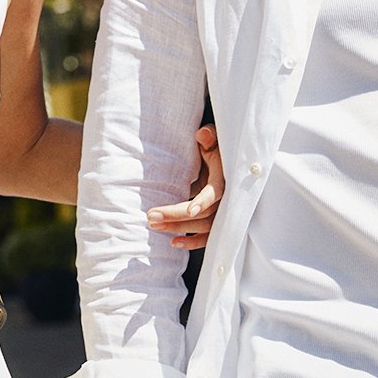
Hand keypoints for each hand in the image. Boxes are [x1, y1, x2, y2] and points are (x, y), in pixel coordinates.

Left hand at [148, 125, 224, 249]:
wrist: (226, 155)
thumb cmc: (217, 144)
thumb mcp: (215, 136)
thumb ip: (209, 135)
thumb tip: (202, 134)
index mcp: (225, 177)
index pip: (216, 192)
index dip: (204, 201)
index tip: (189, 211)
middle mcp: (226, 196)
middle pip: (204, 214)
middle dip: (177, 216)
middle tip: (151, 217)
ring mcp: (222, 209)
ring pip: (204, 227)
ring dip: (179, 228)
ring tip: (153, 225)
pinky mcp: (217, 217)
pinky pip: (208, 235)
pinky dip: (193, 242)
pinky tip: (174, 243)